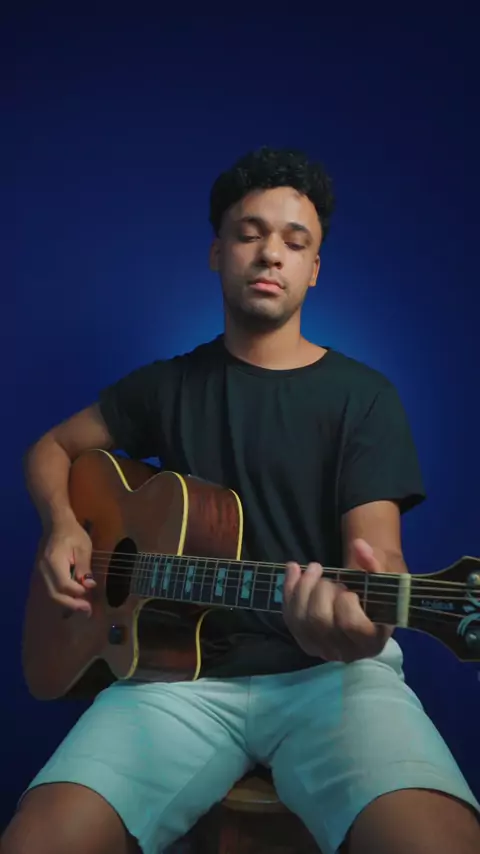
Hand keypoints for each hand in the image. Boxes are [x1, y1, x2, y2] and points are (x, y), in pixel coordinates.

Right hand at [38, 517, 95, 614]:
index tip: (91, 589)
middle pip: (55, 594)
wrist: (57, 524)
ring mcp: (42, 572)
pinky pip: (52, 589)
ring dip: (67, 603)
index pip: (64, 584)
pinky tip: (75, 598)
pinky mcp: (44, 574)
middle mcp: (44, 570)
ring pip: (52, 594)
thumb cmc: (73, 533)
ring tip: (83, 607)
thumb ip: (84, 567)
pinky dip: (63, 596)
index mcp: (54, 562)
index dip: (78, 591)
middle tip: (88, 610)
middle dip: (72, 605)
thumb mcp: (83, 547)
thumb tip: (89, 585)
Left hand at [283, 539, 390, 662]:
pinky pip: (289, 617)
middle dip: (322, 590)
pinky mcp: (304, 641)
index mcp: (371, 641)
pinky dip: (289, 589)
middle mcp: (345, 652)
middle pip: (320, 620)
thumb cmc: (376, 597)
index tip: (350, 590)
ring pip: (300, 619)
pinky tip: (293, 569)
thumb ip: (374, 564)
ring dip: (303, 586)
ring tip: (315, 569)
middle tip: (333, 580)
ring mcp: (321, 649)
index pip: (351, 624)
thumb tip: (358, 545)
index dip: (346, 601)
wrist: (365, 611)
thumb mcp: (382, 581)